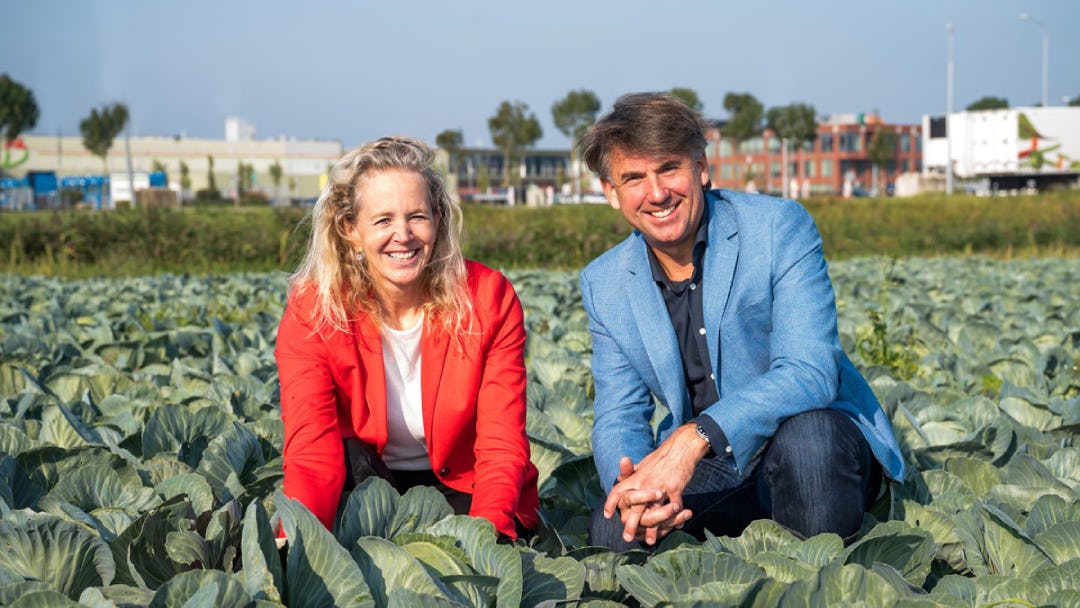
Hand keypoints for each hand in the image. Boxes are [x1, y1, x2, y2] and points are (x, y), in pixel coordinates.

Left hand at [603, 424, 709, 543]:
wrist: (680, 448)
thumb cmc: (660, 457)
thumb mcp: (643, 464)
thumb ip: (631, 474)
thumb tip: (619, 478)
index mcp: (636, 477)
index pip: (618, 490)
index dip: (611, 502)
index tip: (607, 515)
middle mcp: (645, 482)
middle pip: (635, 507)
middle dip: (631, 524)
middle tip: (627, 538)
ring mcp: (661, 486)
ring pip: (655, 511)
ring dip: (653, 529)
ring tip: (650, 541)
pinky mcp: (675, 488)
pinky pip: (674, 506)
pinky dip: (676, 519)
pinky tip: (676, 527)